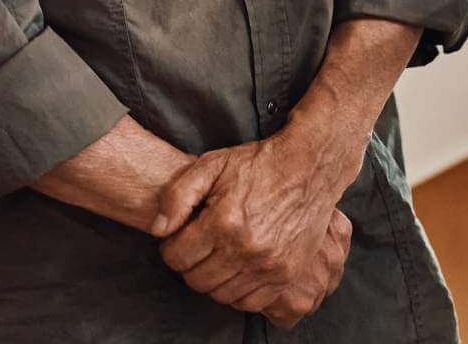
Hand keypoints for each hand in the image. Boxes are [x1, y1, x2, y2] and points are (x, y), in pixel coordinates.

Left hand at [151, 131, 355, 325]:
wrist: (310, 167)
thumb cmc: (258, 164)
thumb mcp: (212, 165)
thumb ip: (177, 195)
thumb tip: (158, 230)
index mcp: (224, 221)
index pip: (176, 258)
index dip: (173, 247)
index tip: (184, 236)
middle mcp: (246, 248)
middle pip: (196, 280)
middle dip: (191, 264)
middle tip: (201, 246)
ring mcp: (269, 264)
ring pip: (221, 295)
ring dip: (214, 279)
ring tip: (220, 255)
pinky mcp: (286, 274)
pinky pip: (250, 303)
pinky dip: (239, 291)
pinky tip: (240, 269)